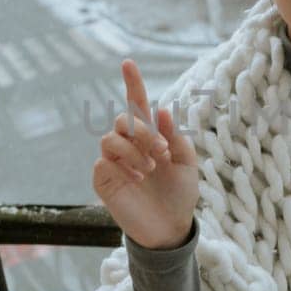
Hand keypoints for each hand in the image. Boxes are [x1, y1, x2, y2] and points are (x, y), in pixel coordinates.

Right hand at [92, 59, 198, 249]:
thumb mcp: (187, 163)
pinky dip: (123, 166)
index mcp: (149, 136)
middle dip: (143, 131)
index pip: (136, 104)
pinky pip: (103, 162)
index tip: (128, 62)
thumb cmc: (180, 194)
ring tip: (149, 169)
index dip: (132, 82)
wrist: (170, 227)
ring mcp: (113, 161)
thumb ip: (176, 137)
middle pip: (123, 119)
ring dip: (133, 150)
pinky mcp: (103, 179)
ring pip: (110, 139)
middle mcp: (128, 144)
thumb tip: (164, 110)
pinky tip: (138, 180)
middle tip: (161, 151)